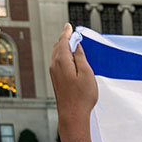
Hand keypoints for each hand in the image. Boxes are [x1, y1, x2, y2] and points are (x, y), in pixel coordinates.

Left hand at [50, 24, 97, 139]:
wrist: (72, 115)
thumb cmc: (82, 97)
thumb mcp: (87, 74)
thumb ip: (81, 58)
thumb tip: (76, 47)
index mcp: (63, 61)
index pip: (64, 42)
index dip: (67, 33)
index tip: (69, 26)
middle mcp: (55, 66)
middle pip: (58, 46)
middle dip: (64, 38)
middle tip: (70, 32)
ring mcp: (54, 73)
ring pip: (56, 54)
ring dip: (62, 47)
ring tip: (69, 42)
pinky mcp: (56, 80)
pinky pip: (57, 62)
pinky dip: (61, 55)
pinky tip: (67, 58)